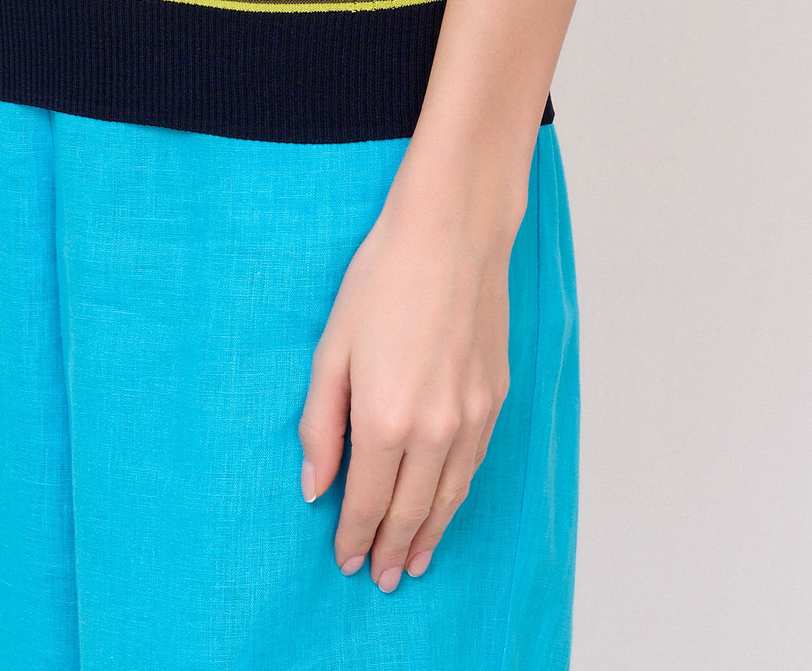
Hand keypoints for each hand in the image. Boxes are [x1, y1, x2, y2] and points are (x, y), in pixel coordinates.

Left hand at [297, 166, 521, 590]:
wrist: (451, 233)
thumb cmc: (382, 280)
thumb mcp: (331, 349)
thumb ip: (320, 425)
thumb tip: (315, 487)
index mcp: (386, 419)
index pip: (368, 502)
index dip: (354, 536)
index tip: (344, 560)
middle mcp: (435, 429)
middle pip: (412, 510)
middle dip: (392, 548)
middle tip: (381, 578)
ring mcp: (472, 416)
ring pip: (450, 496)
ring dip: (431, 534)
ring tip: (414, 560)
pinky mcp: (496, 398)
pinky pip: (474, 465)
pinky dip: (458, 495)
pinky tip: (447, 504)